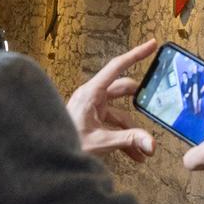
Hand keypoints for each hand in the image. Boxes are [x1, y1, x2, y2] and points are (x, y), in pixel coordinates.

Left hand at [67, 40, 157, 161]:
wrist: (48, 157)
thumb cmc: (66, 144)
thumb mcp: (101, 141)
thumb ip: (129, 140)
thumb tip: (151, 143)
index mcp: (91, 93)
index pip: (117, 67)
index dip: (136, 55)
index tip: (152, 45)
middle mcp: (92, 97)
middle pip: (122, 89)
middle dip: (140, 99)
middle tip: (155, 100)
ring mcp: (93, 109)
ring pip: (121, 112)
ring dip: (133, 129)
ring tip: (145, 148)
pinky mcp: (93, 120)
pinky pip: (114, 125)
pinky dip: (125, 138)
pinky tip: (135, 155)